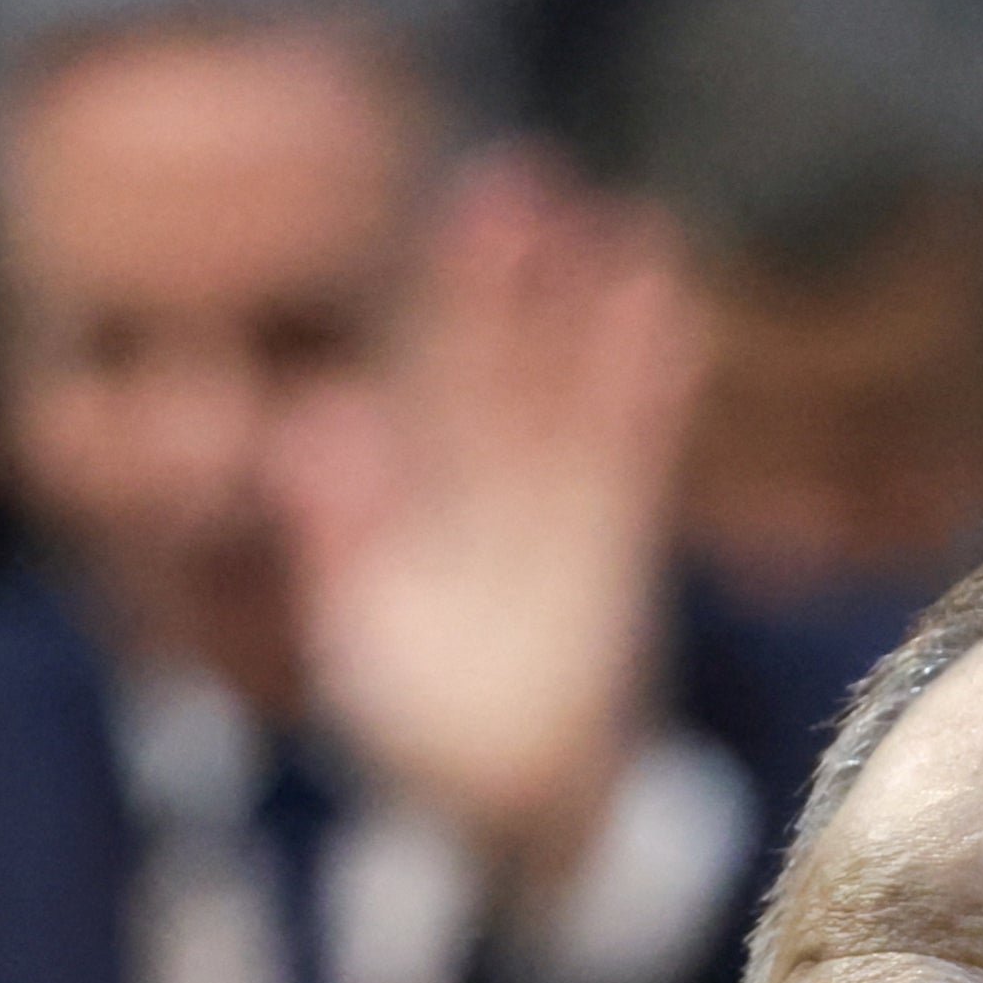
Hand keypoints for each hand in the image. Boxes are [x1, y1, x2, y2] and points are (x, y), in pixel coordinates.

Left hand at [273, 153, 707, 897]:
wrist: (512, 804)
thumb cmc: (422, 732)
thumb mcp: (360, 636)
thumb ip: (337, 535)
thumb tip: (308, 427)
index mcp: (411, 493)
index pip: (430, 373)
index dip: (447, 296)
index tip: (465, 213)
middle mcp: (481, 484)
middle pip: (501, 361)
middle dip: (514, 279)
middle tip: (529, 178)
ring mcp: (555, 510)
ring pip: (574, 395)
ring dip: (596, 318)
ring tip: (629, 231)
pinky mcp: (617, 547)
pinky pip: (635, 458)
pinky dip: (653, 393)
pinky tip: (673, 317)